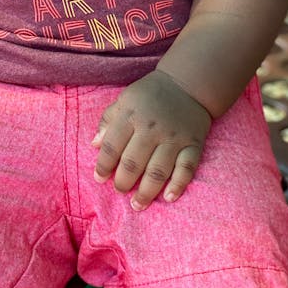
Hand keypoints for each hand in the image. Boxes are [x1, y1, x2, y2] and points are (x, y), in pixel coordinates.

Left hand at [92, 70, 210, 210]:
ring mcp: (174, 137)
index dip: (103, 166)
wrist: (187, 83)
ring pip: (157, 171)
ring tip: (137, 204)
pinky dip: (178, 185)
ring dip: (146, 192)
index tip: (100, 178)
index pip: (111, 146)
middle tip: (120, 190)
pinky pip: (186, 169)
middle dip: (123, 183)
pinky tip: (168, 197)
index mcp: (131, 114)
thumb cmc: (150, 94)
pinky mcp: (193, 144)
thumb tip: (93, 145)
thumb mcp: (125, 99)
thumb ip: (108, 120)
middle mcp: (151, 127)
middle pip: (132, 163)